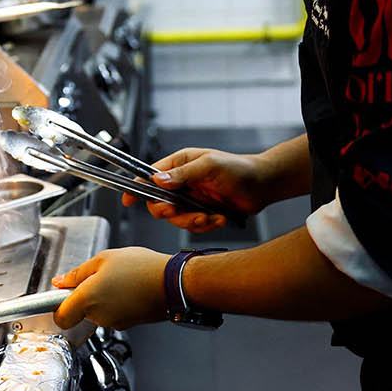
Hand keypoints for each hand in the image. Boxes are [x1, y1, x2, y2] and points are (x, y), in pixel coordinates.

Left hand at [50, 247, 170, 329]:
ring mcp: (114, 322)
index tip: (61, 296)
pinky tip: (128, 288)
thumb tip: (59, 282)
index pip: (61, 317)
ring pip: (97, 313)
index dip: (57, 307)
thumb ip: (77, 273)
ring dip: (102, 298)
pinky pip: (113, 314)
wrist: (172, 283)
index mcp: (87, 298)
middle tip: (99, 276)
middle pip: (80, 312)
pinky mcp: (127, 324)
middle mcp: (98, 315)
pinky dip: (116, 303)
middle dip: (84, 296)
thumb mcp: (103, 259)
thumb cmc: (141, 268)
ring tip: (118, 279)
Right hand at [122, 147, 263, 233]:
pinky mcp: (202, 212)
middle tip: (178, 212)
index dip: (137, 187)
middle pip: (159, 203)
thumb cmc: (239, 168)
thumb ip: (183, 174)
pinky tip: (219, 218)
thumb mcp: (209, 166)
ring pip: (177, 218)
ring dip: (192, 221)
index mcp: (179, 164)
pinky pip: (194, 225)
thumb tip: (157, 180)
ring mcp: (191, 199)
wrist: (264, 185)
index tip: (127, 198)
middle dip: (169, 211)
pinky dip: (206, 225)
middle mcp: (182, 182)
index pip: (150, 177)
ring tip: (210, 216)